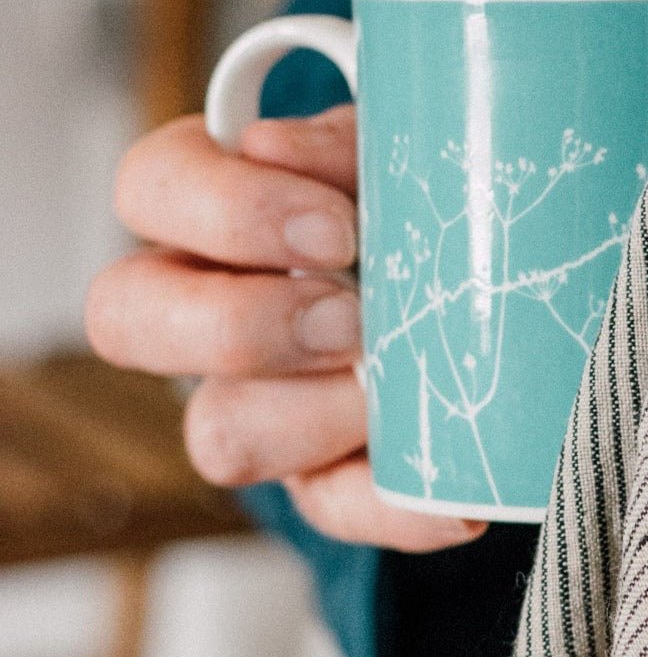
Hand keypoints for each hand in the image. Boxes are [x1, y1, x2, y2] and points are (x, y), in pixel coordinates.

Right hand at [85, 106, 485, 551]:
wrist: (512, 307)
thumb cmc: (437, 215)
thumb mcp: (406, 161)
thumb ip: (351, 146)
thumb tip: (280, 148)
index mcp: (220, 215)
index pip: (150, 189)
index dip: (226, 211)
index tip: (336, 229)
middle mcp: (213, 315)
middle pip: (128, 318)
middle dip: (239, 323)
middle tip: (350, 319)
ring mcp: (264, 407)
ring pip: (218, 434)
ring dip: (312, 416)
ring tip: (396, 391)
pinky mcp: (326, 480)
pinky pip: (336, 510)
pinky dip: (399, 509)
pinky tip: (455, 499)